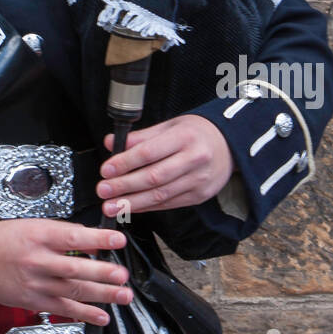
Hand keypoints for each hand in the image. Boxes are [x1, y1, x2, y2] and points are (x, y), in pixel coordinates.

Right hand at [0, 218, 132, 326]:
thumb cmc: (3, 239)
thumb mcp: (32, 225)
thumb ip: (61, 233)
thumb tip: (91, 240)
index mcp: (39, 236)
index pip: (73, 237)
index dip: (98, 239)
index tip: (118, 239)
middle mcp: (39, 260)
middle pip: (75, 268)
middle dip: (103, 273)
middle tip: (122, 275)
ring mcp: (36, 283)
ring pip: (73, 291)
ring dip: (101, 295)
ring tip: (122, 295)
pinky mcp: (34, 301)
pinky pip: (63, 309)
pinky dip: (84, 314)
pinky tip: (102, 316)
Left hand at [97, 115, 234, 215]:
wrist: (229, 146)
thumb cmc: (196, 133)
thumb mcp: (170, 126)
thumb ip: (141, 137)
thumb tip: (112, 143)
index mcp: (184, 138)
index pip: (149, 153)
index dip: (125, 163)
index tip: (106, 170)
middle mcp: (193, 160)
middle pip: (153, 177)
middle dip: (124, 186)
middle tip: (103, 191)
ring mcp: (198, 181)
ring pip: (160, 195)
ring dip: (133, 203)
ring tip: (111, 206)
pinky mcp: (199, 196)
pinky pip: (169, 204)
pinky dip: (148, 207)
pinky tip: (132, 207)